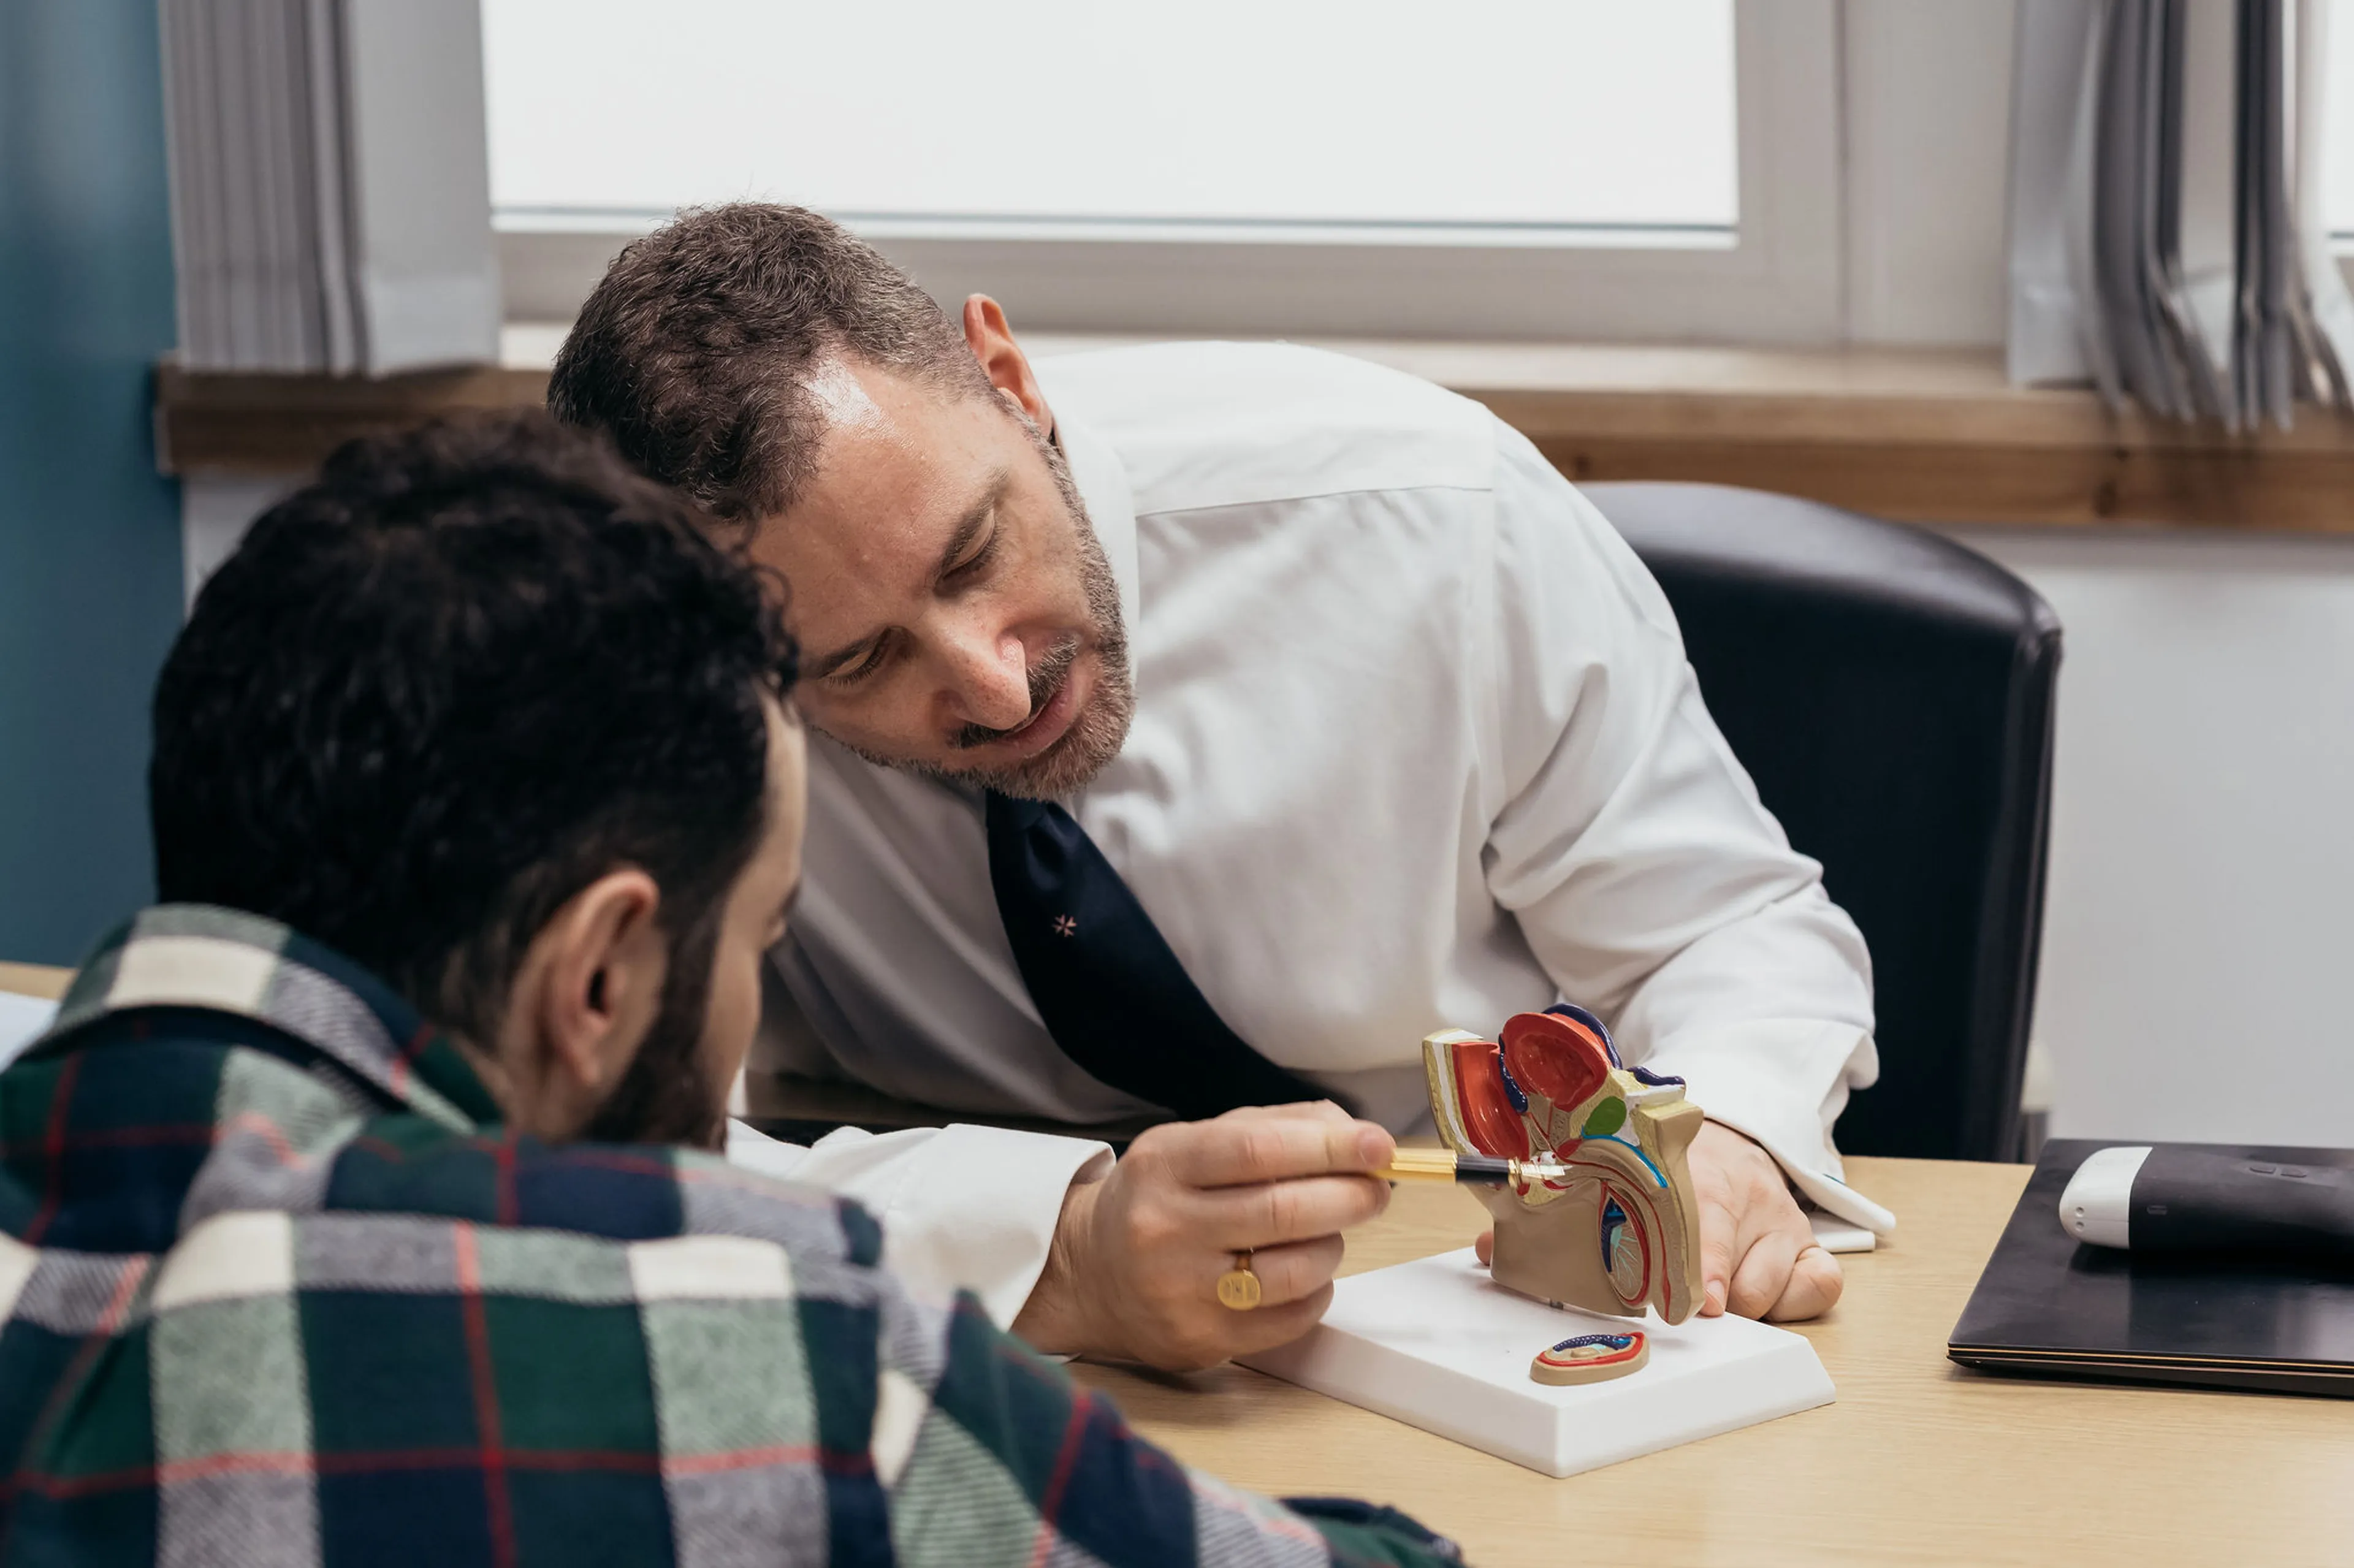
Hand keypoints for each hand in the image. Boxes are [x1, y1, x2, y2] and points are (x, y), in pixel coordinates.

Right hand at [1012, 1101, 1393, 1369]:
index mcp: (1165, 1164)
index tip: (1377, 1145)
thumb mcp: (1196, 1143)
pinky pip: (1291, 1318)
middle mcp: (1166, 1228)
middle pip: (1285, 1211)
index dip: (1329, 1146)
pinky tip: (1304, 1274)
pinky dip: (1316, 1291)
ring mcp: (1182, 1292)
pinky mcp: (1201, 1341)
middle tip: (1377, 1188)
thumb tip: (1354, 1134)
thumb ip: (1274, 1127)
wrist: (1089, 1273)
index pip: (1259, 1150)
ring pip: (1295, 1270)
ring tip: (1329, 1232)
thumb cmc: (1161, 1198)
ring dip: (1333, 1245)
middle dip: (1350, 1196)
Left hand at [1470, 1120, 1841, 1321]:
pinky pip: (1819, 1285)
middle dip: (1713, 1293)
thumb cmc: (1660, 1163)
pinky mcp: (1809, 1244)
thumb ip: (1554, 1212)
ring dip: (1740, 1303)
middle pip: (1738, 1267)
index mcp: (1694, 1172)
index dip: (1701, 1263)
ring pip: (1771, 1287)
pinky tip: (1765, 1298)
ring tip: (1710, 1297)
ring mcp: (1779, 1222)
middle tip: (1693, 1311)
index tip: (1693, 1299)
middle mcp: (1744, 1195)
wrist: (1726, 1134)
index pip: (1704, 1221)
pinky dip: (1795, 1300)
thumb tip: (1486, 1247)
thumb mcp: (1616, 1168)